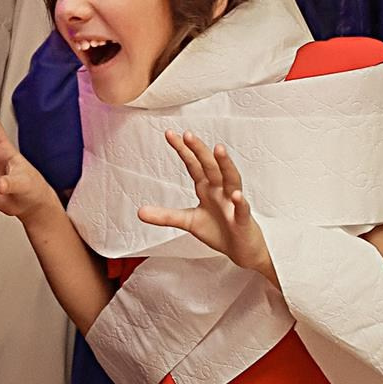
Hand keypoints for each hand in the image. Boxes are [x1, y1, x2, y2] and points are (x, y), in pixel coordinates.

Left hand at [138, 133, 273, 278]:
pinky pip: (242, 209)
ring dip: (225, 164)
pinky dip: (240, 202)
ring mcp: (233, 203)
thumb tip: (139, 212)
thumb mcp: (188, 221)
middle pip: (210, 167)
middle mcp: (221, 191)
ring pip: (231, 179)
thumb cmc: (218, 230)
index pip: (194, 165)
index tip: (170, 134)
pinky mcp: (243, 220)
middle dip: (200, 150)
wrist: (240, 249)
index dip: (183, 150)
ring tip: (218, 149)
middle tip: (188, 134)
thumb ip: (165, 215)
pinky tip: (237, 195)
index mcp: (207, 188)